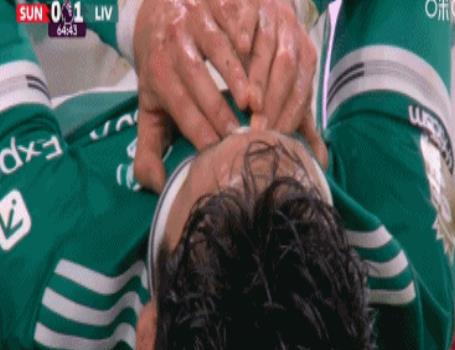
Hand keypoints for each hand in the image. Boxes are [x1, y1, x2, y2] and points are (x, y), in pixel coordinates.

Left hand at [133, 0, 249, 192]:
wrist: (159, 17)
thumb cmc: (161, 73)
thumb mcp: (149, 111)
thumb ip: (148, 151)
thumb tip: (156, 185)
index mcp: (157, 72)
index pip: (180, 107)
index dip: (200, 131)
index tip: (219, 153)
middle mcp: (172, 42)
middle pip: (198, 80)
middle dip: (221, 111)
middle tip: (243, 137)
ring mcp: (195, 19)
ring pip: (219, 49)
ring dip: (241, 79)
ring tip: (258, 108)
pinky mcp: (214, 4)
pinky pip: (234, 24)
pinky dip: (250, 46)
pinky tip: (264, 69)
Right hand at [249, 0, 326, 167]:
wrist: (270, 7)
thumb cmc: (277, 57)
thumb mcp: (290, 89)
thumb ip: (302, 122)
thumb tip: (321, 161)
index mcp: (306, 59)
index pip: (300, 92)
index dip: (288, 117)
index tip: (273, 139)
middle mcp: (293, 37)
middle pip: (287, 71)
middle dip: (273, 102)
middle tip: (257, 128)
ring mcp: (273, 18)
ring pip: (269, 47)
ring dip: (259, 76)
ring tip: (247, 102)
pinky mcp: (252, 2)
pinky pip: (250, 14)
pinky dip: (246, 30)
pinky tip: (239, 48)